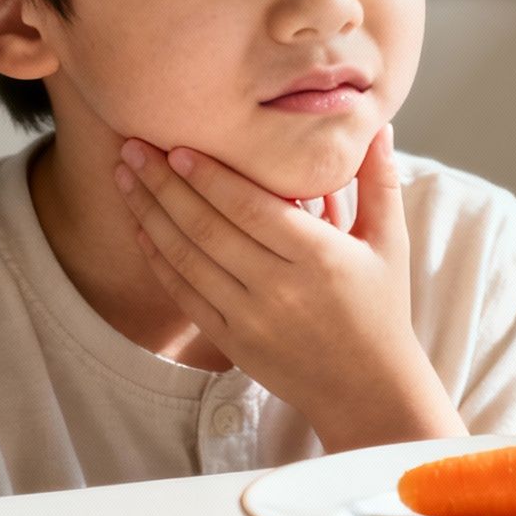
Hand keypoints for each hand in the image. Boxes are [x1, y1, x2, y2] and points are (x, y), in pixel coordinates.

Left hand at [113, 125, 467, 452]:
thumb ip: (379, 181)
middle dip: (164, 184)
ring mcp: (250, 318)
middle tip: (133, 147)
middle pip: (208, 228)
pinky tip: (141, 229)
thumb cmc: (381, 308)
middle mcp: (279, 288)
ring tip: (124, 177)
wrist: (367, 390)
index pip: (251, 208)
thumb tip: (377, 126)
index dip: (210, 176)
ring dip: (150, 214)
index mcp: (319, 257)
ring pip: (188, 258)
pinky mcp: (232, 342)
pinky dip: (159, 260)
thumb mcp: (390, 242)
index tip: (178, 145)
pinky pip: (185, 295)